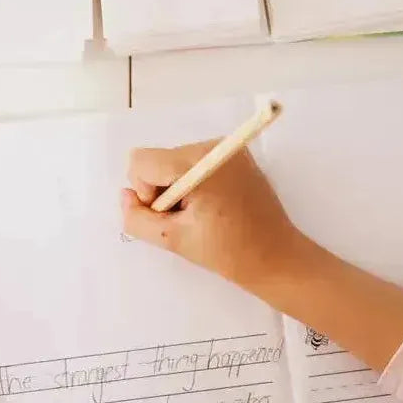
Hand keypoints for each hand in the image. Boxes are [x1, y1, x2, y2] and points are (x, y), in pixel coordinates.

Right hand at [122, 141, 299, 287]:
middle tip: (189, 220)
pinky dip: (194, 184)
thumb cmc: (228, 252)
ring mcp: (226, 148)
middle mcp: (212, 146)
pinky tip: (213, 206)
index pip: (141, 161)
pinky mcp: (235, 155)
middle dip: (163, 191)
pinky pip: (194, 163)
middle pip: (158, 161)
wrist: (275, 256)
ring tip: (203, 215)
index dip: (146, 193)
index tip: (170, 214)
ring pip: (174, 163)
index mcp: (198, 163)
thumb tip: (126, 196)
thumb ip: (137, 218)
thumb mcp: (172, 239)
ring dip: (179, 190)